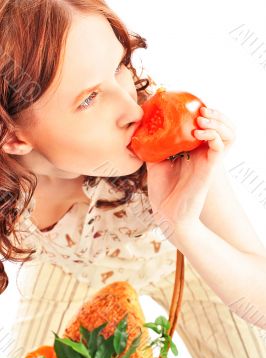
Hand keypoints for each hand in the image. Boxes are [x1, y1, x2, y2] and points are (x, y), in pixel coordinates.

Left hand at [146, 106, 235, 239]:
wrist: (167, 215)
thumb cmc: (162, 192)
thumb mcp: (154, 164)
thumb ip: (153, 148)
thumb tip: (143, 130)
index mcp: (187, 152)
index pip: (195, 127)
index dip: (193, 113)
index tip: (183, 102)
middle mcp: (198, 154)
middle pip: (210, 126)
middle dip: (206, 113)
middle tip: (197, 106)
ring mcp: (205, 161)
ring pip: (218, 133)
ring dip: (212, 121)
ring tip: (200, 115)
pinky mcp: (209, 169)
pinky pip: (218, 147)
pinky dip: (212, 136)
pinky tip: (199, 132)